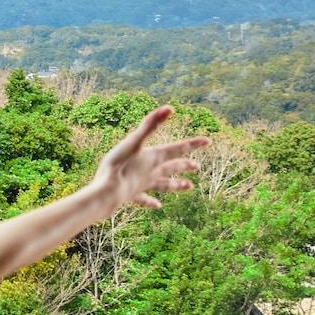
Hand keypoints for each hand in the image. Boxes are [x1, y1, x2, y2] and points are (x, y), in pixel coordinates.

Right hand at [89, 106, 207, 218]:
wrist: (107, 192)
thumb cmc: (119, 165)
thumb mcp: (133, 141)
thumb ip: (150, 125)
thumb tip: (169, 108)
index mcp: (153, 158)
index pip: (177, 149)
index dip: (192, 144)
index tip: (207, 141)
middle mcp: (151, 172)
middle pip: (172, 168)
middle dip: (184, 165)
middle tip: (197, 167)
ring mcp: (142, 185)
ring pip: (163, 185)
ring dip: (176, 184)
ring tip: (189, 187)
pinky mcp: (131, 195)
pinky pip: (144, 199)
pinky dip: (151, 202)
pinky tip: (157, 205)